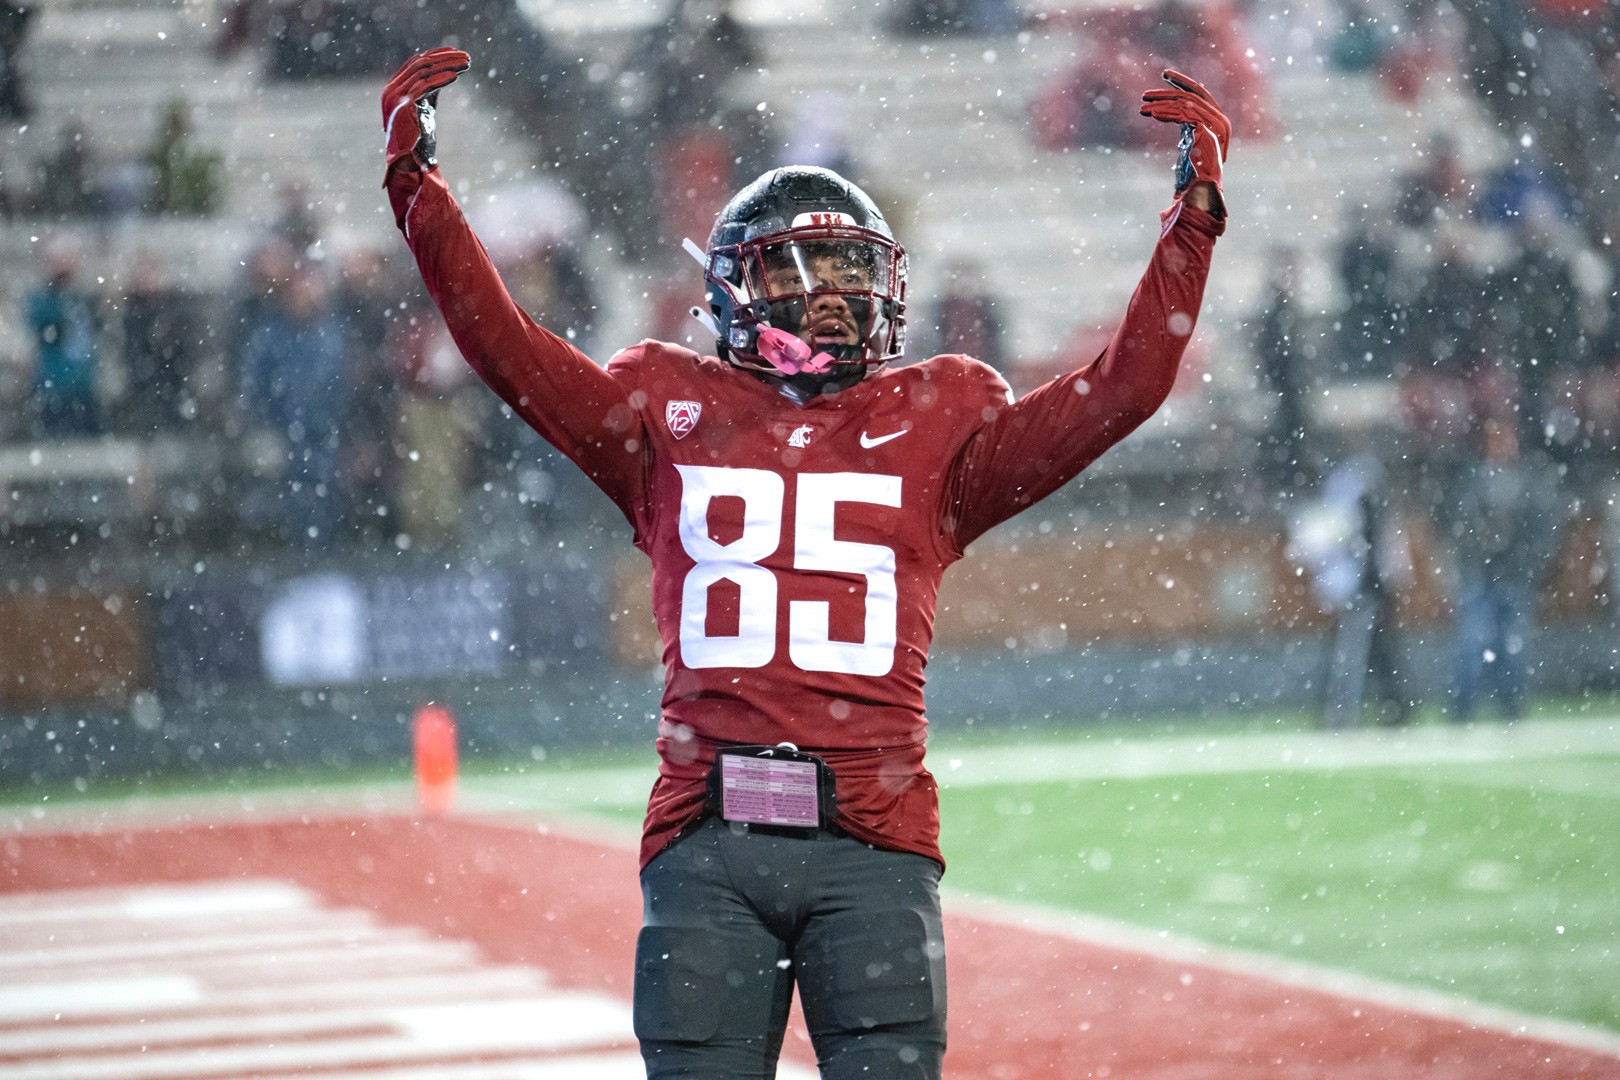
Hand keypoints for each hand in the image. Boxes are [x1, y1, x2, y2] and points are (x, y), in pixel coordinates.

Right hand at [382, 47, 470, 182]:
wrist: (408, 165)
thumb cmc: (418, 142)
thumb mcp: (424, 111)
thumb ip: (428, 93)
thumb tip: (445, 74)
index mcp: (393, 89)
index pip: (415, 62)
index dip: (437, 55)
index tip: (457, 53)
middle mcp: (391, 90)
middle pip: (420, 63)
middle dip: (445, 57)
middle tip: (467, 57)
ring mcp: (395, 96)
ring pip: (424, 70)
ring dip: (447, 65)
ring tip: (466, 64)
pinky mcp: (403, 105)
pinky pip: (425, 85)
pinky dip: (441, 78)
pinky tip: (456, 76)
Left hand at [1139, 69, 1229, 215]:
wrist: (1200, 194)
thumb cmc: (1193, 177)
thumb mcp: (1187, 145)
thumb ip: (1184, 127)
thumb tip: (1165, 111)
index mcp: (1217, 122)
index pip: (1200, 94)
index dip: (1182, 83)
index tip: (1164, 77)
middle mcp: (1220, 121)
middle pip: (1192, 94)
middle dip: (1167, 91)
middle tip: (1145, 94)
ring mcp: (1215, 125)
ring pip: (1185, 103)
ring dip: (1161, 104)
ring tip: (1142, 107)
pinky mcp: (1206, 131)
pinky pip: (1183, 114)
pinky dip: (1166, 112)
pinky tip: (1151, 114)